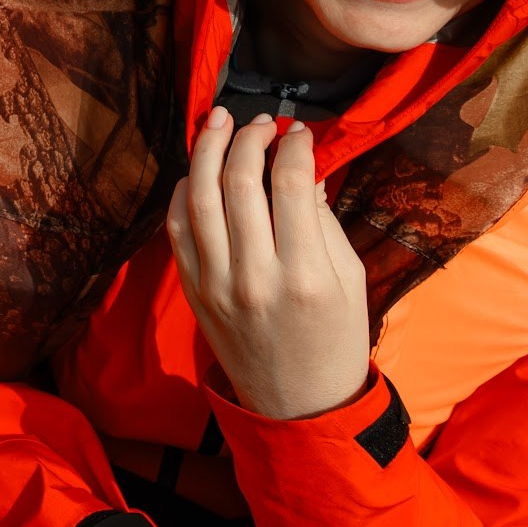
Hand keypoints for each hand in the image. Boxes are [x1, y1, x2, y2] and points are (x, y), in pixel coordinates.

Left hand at [168, 109, 371, 419]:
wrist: (299, 405)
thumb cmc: (336, 339)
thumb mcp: (351, 280)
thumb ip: (323, 222)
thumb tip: (301, 168)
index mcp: (305, 276)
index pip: (290, 186)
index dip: (292, 146)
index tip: (298, 131)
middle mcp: (255, 278)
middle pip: (238, 184)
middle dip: (248, 139)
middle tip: (260, 121)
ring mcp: (216, 286)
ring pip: (199, 200)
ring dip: (207, 152)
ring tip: (220, 122)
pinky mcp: (193, 293)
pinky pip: (176, 229)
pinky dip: (182, 192)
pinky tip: (197, 170)